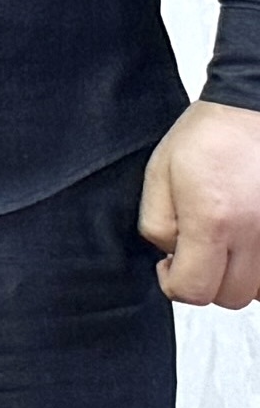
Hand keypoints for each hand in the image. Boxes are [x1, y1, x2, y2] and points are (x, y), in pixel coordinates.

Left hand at [146, 97, 259, 308]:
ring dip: (238, 276)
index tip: (168, 264)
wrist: (252, 110)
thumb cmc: (210, 136)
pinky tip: (245, 239)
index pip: (193, 290)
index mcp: (213, 222)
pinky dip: (259, 265)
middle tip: (197, 250)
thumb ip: (157, 223)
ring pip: (258, 289)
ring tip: (224, 243)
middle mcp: (255, 235)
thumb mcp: (160, 175)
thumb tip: (169, 255)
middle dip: (207, 281)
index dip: (172, 283)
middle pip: (230, 297)